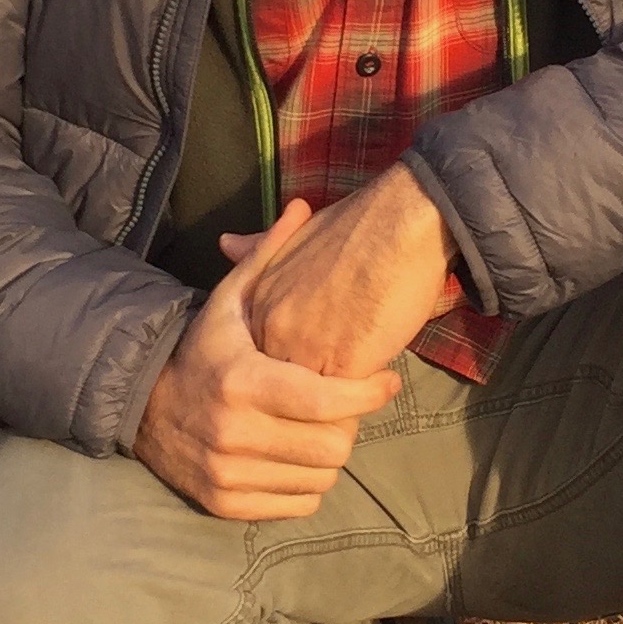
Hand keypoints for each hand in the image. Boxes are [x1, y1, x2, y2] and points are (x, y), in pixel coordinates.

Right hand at [134, 201, 403, 519]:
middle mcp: (233, 433)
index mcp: (241, 381)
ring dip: (331, 452)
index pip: (327, 401)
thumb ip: (268, 256)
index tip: (387, 381)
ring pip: (321, 477)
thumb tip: (302, 205)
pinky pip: (299, 503)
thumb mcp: (229, 301)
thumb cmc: (202, 349)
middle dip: (350, 423)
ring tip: (323, 426)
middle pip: (333, 445)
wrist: (142, 406)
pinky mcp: (225, 504)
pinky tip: (297, 453)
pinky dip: (309, 482)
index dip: (368, 394)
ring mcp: (228, 474)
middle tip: (348, 403)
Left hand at [225, 163, 458, 380]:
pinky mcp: (344, 367)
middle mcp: (274, 331)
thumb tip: (226, 242)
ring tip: (363, 381)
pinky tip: (380, 379)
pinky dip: (365, 396)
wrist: (397, 222)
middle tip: (344, 377)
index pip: (266, 356)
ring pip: (317, 401)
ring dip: (341, 399)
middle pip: (287, 385)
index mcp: (260, 303)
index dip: (297, 358)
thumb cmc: (355, 225)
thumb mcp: (295, 237)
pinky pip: (349, 401)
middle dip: (314, 389)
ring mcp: (307, 351)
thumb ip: (261, 251)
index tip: (321, 349)